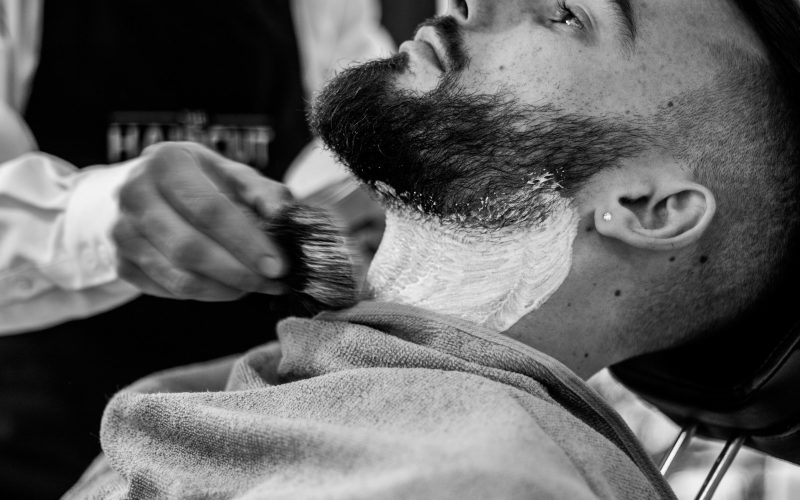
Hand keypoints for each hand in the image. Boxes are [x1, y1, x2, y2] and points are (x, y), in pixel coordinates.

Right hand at [112, 142, 291, 300]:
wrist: (156, 190)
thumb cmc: (205, 182)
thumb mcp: (236, 175)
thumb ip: (264, 194)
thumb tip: (283, 219)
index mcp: (165, 162)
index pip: (208, 209)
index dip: (246, 241)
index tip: (277, 265)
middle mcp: (134, 194)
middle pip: (190, 248)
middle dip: (238, 272)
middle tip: (272, 283)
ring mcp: (122, 231)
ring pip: (178, 277)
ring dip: (225, 289)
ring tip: (255, 286)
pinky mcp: (121, 262)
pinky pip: (168, 291)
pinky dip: (205, 295)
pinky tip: (228, 287)